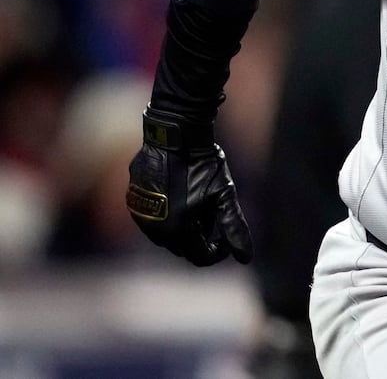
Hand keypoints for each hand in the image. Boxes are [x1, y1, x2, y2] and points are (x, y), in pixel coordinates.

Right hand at [126, 108, 253, 265]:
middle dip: (201, 237)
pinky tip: (180, 196)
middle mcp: (155, 229)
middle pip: (183, 247)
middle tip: (214, 214)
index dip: (218, 251)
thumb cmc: (202, 165)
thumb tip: (245, 258)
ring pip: (166, 235)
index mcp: (178, 230)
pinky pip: (152, 220)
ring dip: (183, 228)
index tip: (226, 238)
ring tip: (199, 204)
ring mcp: (140, 216)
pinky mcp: (133, 203)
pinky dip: (168, 216)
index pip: (200, 257)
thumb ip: (233, 227)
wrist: (173, 136)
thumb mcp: (223, 195)